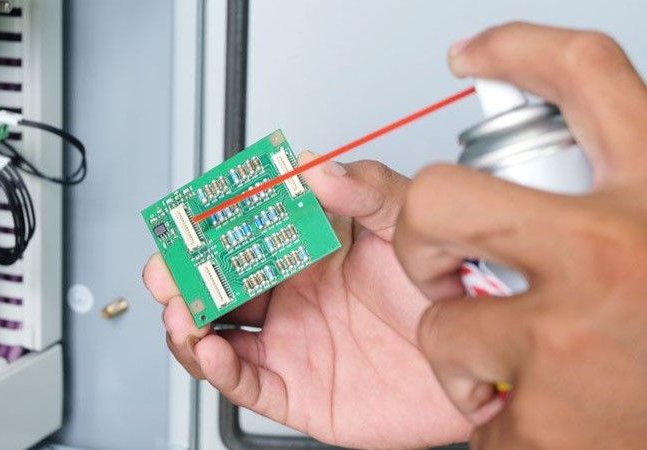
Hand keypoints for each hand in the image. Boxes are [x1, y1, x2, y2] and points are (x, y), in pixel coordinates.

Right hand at [144, 154, 470, 448]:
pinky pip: (246, 382)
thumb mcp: (408, 225)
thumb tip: (314, 166)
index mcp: (307, 250)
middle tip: (168, 270)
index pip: (242, 233)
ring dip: (187, 322)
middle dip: (182, 277)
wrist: (481, 361)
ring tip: (182, 311)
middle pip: (216, 284)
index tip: (188, 219)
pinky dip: (218, 369)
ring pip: (217, 333)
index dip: (208, 226)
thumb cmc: (449, 289)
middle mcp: (291, 295)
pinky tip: (209, 349)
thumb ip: (366, 189)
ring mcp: (290, 342)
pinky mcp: (297, 390)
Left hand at [394, 23, 646, 448]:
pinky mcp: (542, 420)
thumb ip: (599, 198)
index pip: (585, 75)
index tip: (474, 54)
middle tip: (444, 263)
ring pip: (439, 322)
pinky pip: (463, 400)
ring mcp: (573, 337)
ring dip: (464, 351)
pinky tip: (545, 416)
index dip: (520, 48)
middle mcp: (617, 251)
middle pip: (437, 197)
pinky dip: (490, 413)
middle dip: (420, 236)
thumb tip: (530, 166)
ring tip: (526, 369)